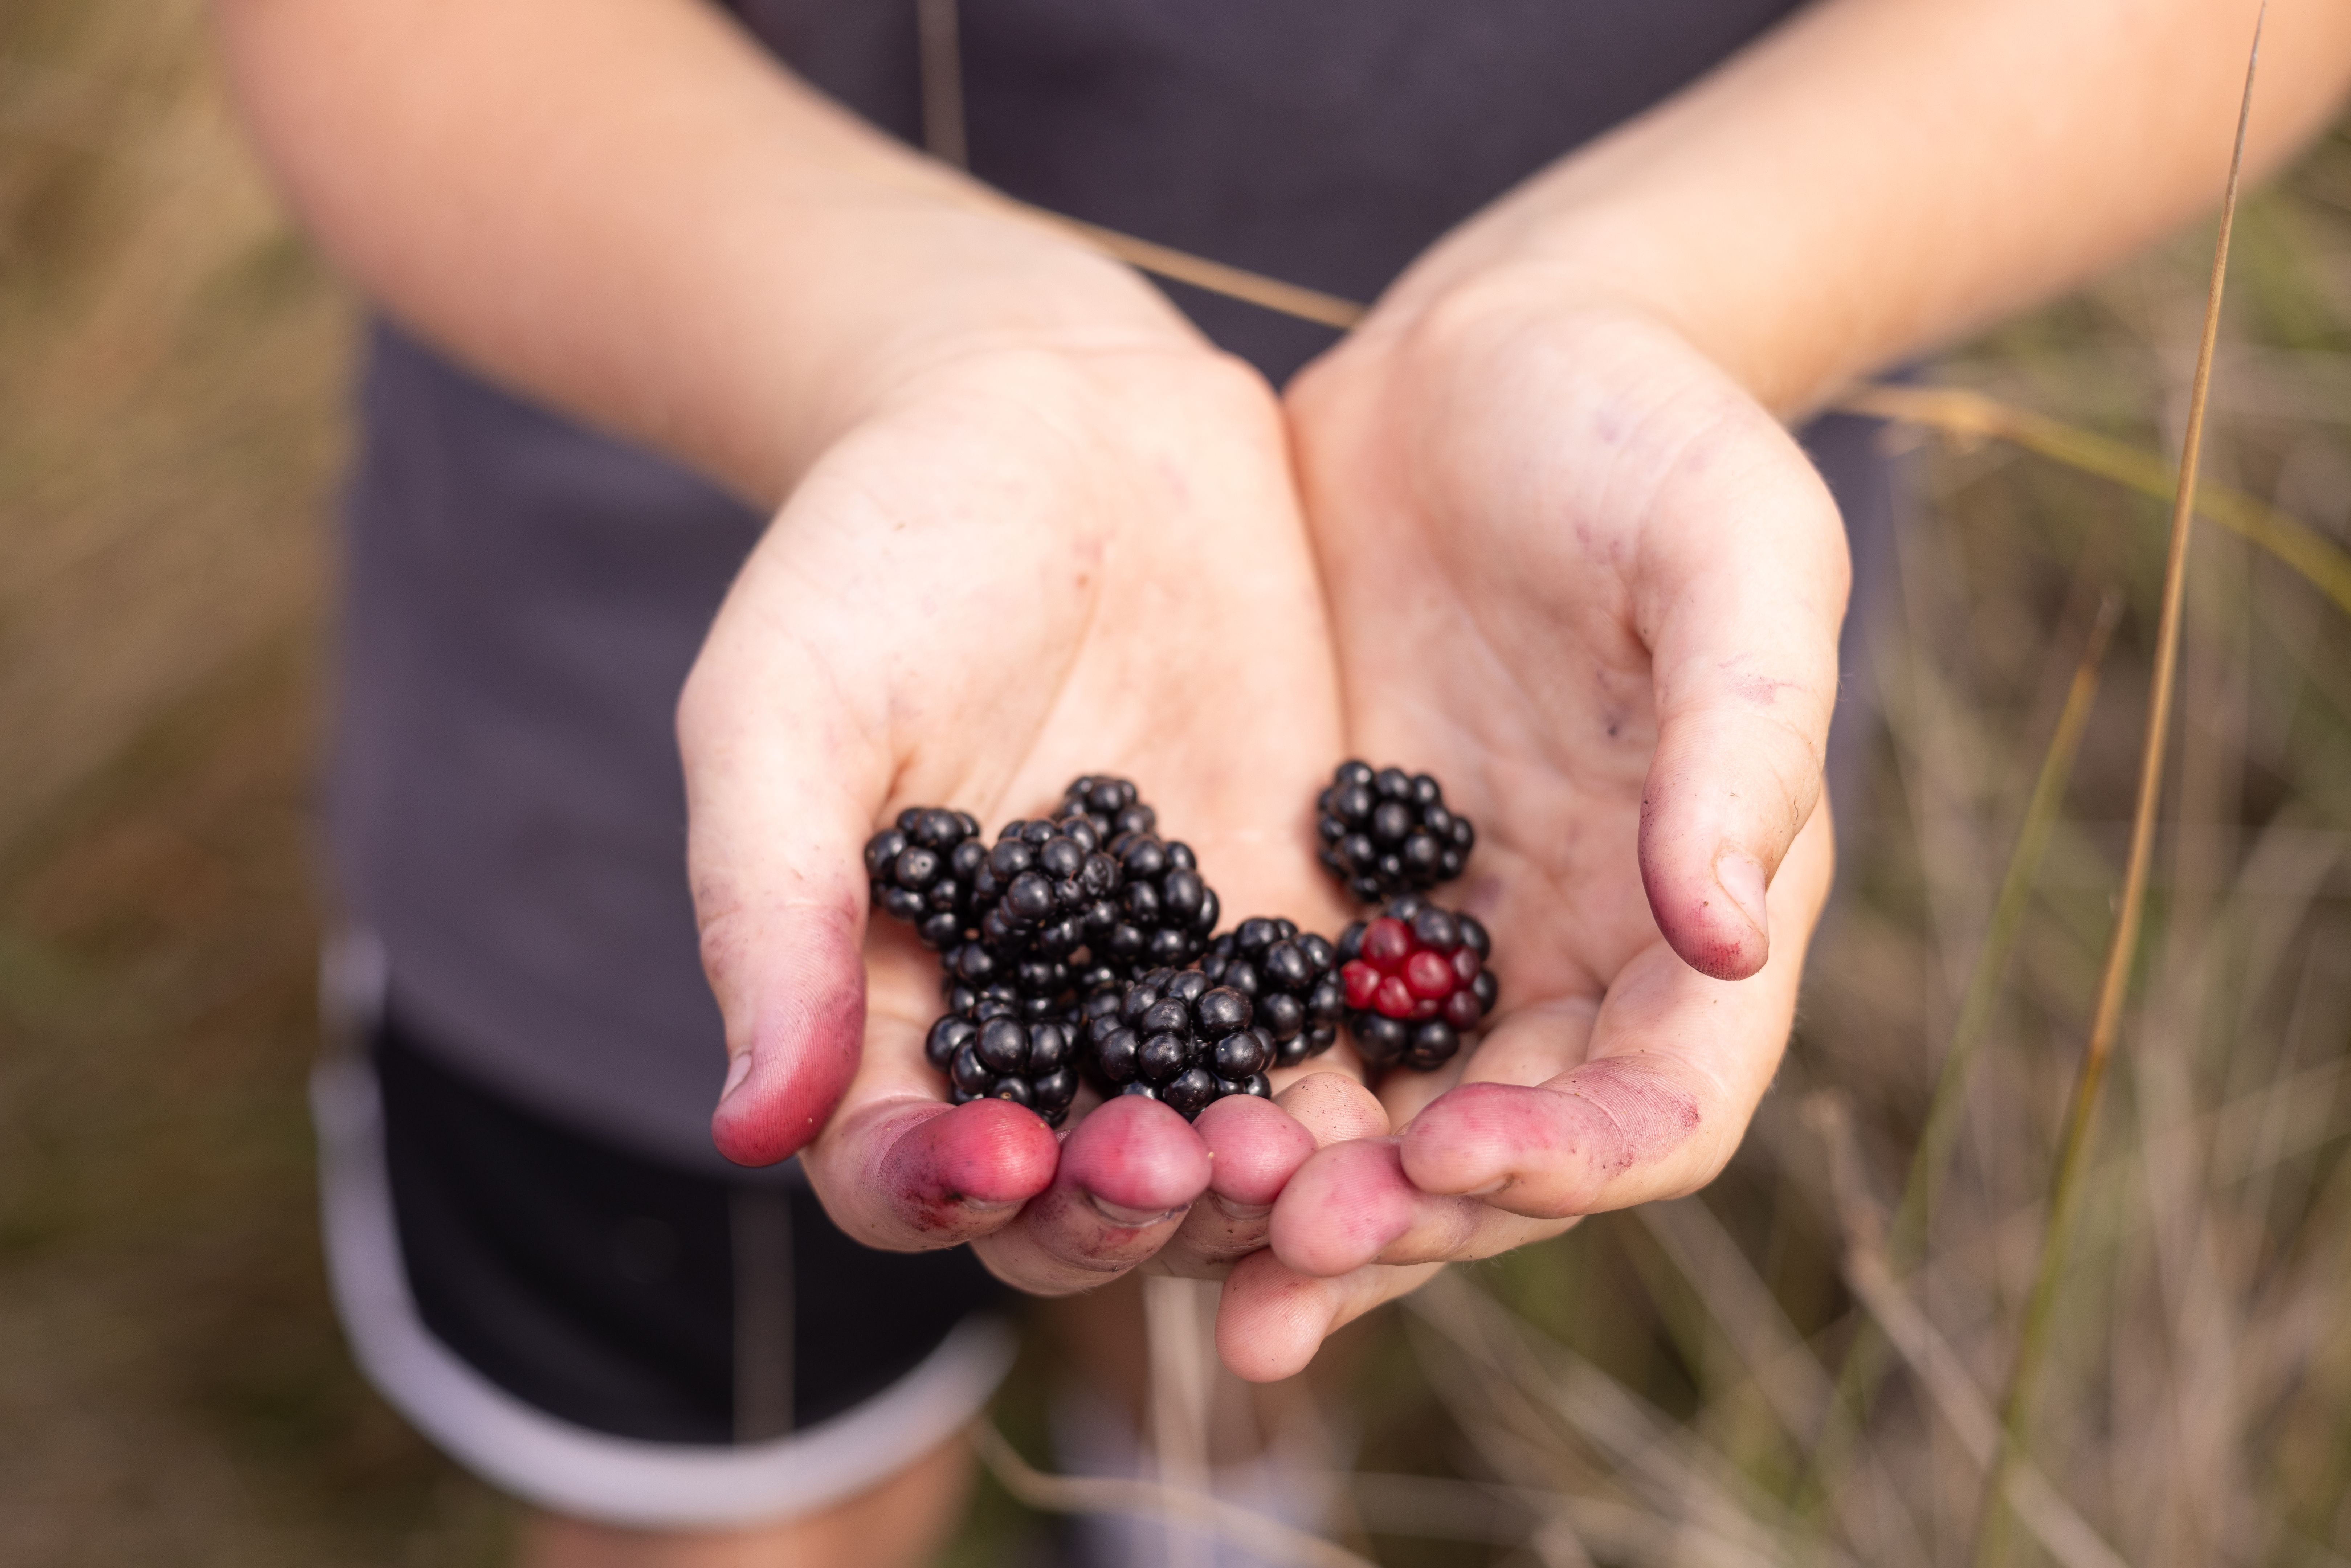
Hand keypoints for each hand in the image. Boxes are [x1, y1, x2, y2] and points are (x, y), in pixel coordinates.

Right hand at [678, 322, 1359, 1297]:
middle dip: (1117, 1203)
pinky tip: (1400, 1095)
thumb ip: (773, 912)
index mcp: (892, 998)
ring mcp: (1173, 977)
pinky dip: (1359, 1085)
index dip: (939, 1186)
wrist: (1056, 419)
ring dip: (1252, 1174)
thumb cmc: (878, 554)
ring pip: (1212, 1136)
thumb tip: (745, 1130)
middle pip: (1070, 1182)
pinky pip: (1330, 1032)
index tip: (1002, 1160)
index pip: (898, 1158)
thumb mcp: (786, 712)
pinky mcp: (1291, 914)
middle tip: (1172, 1165)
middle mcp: (1039, 1019)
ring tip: (1294, 1157)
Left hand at [1221, 274, 1846, 1376]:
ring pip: (1378, 1128)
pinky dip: (1215, 1101)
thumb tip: (1731, 929)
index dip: (1569, 1157)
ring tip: (1180, 1262)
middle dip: (1405, 1218)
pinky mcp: (1327, 894)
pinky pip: (1275, 1033)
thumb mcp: (1731, 549)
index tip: (1451, 1156)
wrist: (1486, 364)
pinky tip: (1121, 1146)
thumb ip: (1743, 737)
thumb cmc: (1643, 433)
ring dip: (1293, 1208)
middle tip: (1279, 1260)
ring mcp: (1443, 937)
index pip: (1661, 1100)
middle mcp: (1574, 957)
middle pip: (1503, 1152)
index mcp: (1699, 909)